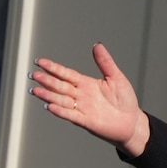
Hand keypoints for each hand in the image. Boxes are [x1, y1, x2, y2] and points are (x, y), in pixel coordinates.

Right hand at [29, 43, 150, 157]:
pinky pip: (71, 115)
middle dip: (47, 81)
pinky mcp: (86, 121)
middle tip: (34, 75)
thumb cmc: (125, 100)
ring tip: (35, 91)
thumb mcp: (116, 78)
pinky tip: (50, 106)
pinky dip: (61, 111)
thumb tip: (98, 45)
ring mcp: (82, 108)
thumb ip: (106, 63)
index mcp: (86, 83)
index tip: (40, 62)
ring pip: (61, 100)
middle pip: (60, 86)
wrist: (132, 122)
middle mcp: (80, 95)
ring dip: (48, 96)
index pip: (66, 74)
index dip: (53, 68)